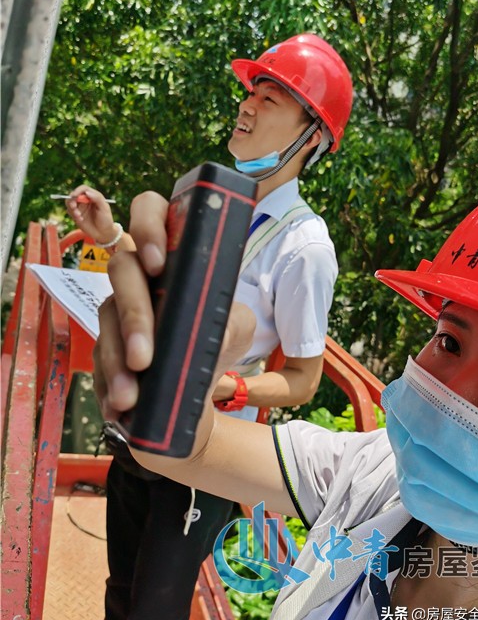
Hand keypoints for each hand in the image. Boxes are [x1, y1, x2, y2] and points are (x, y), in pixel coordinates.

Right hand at [66, 186, 116, 243]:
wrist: (103, 233)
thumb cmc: (106, 219)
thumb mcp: (104, 208)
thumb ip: (97, 198)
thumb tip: (87, 192)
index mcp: (93, 196)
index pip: (83, 189)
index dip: (77, 190)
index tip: (74, 195)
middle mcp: (85, 200)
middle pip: (74, 194)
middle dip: (72, 200)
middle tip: (73, 207)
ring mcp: (80, 207)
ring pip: (69, 202)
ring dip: (71, 208)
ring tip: (78, 216)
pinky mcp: (76, 215)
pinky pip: (70, 211)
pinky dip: (73, 214)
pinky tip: (81, 219)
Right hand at [93, 190, 254, 418]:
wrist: (196, 394)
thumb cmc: (215, 344)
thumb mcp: (237, 328)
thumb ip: (231, 321)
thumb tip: (212, 333)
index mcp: (173, 257)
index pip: (151, 212)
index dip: (148, 226)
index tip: (160, 262)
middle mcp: (141, 276)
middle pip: (122, 268)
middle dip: (133, 314)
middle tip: (145, 357)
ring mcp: (118, 311)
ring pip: (105, 317)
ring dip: (117, 360)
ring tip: (130, 396)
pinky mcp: (106, 347)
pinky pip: (98, 359)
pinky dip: (108, 384)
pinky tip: (117, 407)